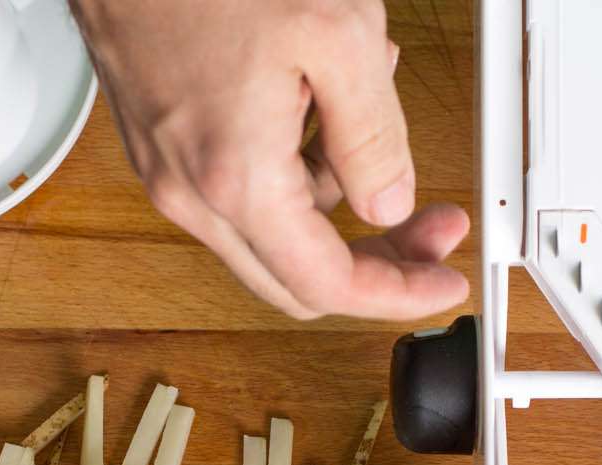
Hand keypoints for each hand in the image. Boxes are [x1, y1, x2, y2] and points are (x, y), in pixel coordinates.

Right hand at [70, 0, 469, 320]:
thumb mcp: (336, 34)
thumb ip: (373, 135)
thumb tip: (388, 204)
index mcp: (238, 180)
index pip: (329, 285)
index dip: (398, 293)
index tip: (441, 282)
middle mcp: (193, 196)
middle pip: (297, 281)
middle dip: (375, 263)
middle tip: (430, 229)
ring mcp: (169, 176)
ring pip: (271, 237)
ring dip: (334, 203)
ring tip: (369, 116)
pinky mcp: (160, 149)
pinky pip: (239, 193)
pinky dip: (292, 171)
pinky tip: (316, 103)